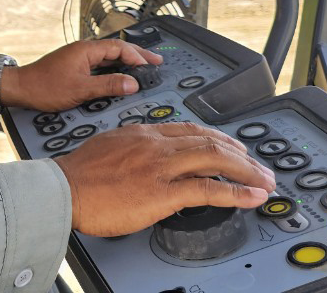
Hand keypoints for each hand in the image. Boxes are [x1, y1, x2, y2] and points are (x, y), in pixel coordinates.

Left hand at [0, 39, 160, 111]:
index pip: (119, 48)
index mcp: (86, 50)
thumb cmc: (44, 87)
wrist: (20, 88)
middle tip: (156, 61)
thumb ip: (108, 86)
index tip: (151, 65)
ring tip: (143, 67)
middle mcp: (83, 50)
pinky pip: (100, 63)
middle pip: (116, 49)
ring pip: (108, 56)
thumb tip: (132, 83)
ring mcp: (78, 58)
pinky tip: (120, 75)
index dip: (137, 56)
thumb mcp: (80, 89)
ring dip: (126, 61)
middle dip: (137, 55)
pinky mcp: (74, 66)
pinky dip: (114, 67)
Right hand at [52, 122, 276, 236]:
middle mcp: (156, 143)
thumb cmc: (77, 175)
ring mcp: (161, 166)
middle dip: (241, 154)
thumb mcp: (109, 148)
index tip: (234, 147)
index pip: (191, 129)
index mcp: (143, 132)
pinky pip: (208, 189)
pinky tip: (251, 197)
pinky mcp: (162, 191)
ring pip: (215, 158)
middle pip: (210, 141)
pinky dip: (236, 192)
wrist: (62, 189)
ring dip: (246, 171)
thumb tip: (147, 164)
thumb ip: (133, 151)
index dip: (219, 138)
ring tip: (265, 182)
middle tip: (259, 167)